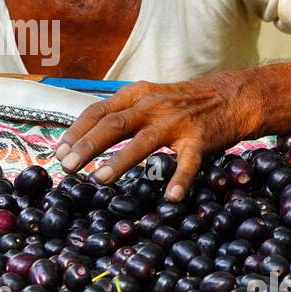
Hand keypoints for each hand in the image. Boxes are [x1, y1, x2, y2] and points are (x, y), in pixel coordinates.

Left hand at [54, 74, 253, 200]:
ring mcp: (177, 122)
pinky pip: (188, 161)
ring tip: (99, 179)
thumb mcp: (148, 98)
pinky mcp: (201, 138)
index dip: (76, 131)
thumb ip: (121, 114)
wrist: (231, 96)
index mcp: (136, 95)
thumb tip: (85, 137)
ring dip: (119, 161)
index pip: (98, 111)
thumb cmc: (183, 102)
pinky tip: (171, 196)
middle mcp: (153, 105)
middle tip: (68, 167)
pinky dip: (180, 178)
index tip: (59, 151)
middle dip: (87, 146)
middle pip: (113, 125)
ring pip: (143, 142)